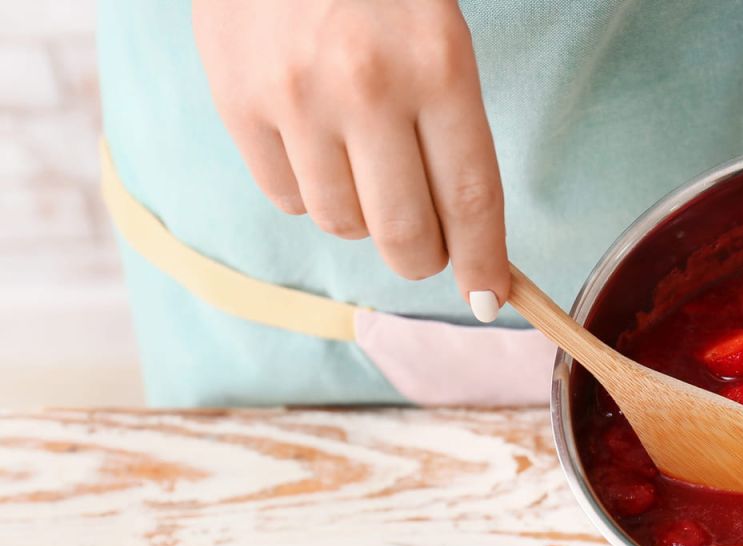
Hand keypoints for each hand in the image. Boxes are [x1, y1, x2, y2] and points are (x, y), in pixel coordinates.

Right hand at [194, 0, 507, 320]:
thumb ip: (454, 126)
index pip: (471, 198)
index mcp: (437, 63)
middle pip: (404, 235)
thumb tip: (464, 234)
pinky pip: (286, 199)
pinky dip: (311, 194)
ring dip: (365, 218)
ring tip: (368, 168)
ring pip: (343, 224)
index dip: (482, 262)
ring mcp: (294, 98)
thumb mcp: (440, 33)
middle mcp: (365, 87)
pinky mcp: (237, 102)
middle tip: (428, 246)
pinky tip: (320, 150)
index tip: (489, 298)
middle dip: (425, 257)